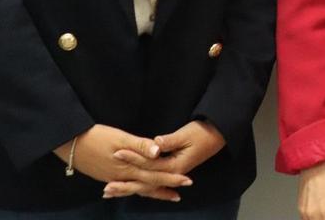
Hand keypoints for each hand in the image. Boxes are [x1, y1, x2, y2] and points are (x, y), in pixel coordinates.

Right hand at [53, 124, 189, 201]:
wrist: (68, 143)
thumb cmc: (95, 136)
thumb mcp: (119, 137)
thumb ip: (140, 145)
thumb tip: (159, 152)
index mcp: (129, 166)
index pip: (155, 174)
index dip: (172, 178)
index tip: (187, 180)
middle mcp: (122, 175)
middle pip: (148, 184)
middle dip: (165, 188)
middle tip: (180, 195)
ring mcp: (112, 177)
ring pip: (136, 187)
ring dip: (151, 191)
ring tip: (165, 195)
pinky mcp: (105, 174)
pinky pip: (125, 186)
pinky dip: (134, 190)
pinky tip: (135, 190)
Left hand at [106, 120, 226, 199]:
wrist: (218, 135)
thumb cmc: (203, 133)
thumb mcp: (186, 134)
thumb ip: (169, 141)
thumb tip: (155, 143)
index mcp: (175, 165)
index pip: (149, 164)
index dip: (133, 158)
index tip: (116, 153)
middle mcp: (172, 173)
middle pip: (145, 182)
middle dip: (126, 185)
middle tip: (106, 188)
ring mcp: (172, 173)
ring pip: (148, 185)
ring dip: (130, 189)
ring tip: (111, 193)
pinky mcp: (172, 171)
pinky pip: (153, 182)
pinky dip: (140, 186)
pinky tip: (130, 188)